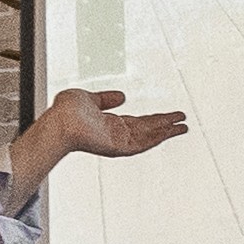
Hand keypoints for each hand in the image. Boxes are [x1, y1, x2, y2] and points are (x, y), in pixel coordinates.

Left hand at [2, 85, 189, 194]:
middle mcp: (116, 134)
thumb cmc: (65, 111)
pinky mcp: (119, 147)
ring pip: (149, 137)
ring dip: (167, 131)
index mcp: (110, 123)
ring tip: (184, 126)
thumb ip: (105, 98)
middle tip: (184, 120)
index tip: (169, 116)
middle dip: (166, 125)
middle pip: (148, 129)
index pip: (138, 122)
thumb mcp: (89, 98)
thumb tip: (122, 96)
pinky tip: (170, 131)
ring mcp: (118, 141)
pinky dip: (157, 137)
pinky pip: (142, 143)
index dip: (155, 118)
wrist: (59, 121)